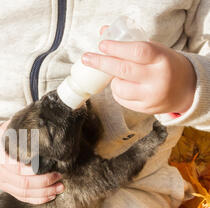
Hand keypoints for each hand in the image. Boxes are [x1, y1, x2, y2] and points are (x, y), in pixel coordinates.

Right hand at [0, 120, 63, 204]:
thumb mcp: (9, 130)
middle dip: (44, 182)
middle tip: (60, 176)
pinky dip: (37, 199)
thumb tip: (42, 126)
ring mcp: (3, 183)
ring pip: (24, 193)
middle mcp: (0, 173)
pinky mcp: (8, 190)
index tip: (53, 163)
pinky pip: (23, 198)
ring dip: (44, 192)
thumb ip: (22, 130)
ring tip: (59, 187)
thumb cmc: (2, 138)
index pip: (18, 167)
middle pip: (24, 182)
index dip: (36, 168)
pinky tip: (50, 195)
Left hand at [81, 31, 196, 114]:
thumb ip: (130, 43)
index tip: (102, 44)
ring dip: (112, 80)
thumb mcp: (155, 50)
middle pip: (123, 70)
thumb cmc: (166, 65)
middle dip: (102, 63)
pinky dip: (118, 91)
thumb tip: (103, 33)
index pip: (138, 51)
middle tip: (87, 58)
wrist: (186, 89)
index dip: (117, 48)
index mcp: (162, 59)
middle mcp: (157, 79)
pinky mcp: (145, 108)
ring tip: (118, 75)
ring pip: (119, 87)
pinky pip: (121, 99)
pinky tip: (124, 85)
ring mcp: (151, 96)